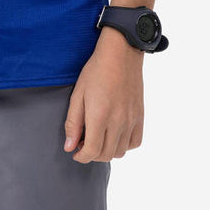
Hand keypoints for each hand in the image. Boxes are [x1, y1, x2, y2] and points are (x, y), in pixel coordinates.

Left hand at [63, 27, 144, 163]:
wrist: (120, 54)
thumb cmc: (95, 71)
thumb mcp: (78, 94)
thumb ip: (73, 122)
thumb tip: (69, 146)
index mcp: (100, 116)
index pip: (92, 151)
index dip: (81, 156)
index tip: (74, 152)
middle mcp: (118, 122)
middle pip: (105, 155)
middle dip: (91, 154)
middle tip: (83, 143)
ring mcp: (131, 120)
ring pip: (120, 152)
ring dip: (107, 150)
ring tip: (98, 137)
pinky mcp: (140, 116)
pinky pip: (134, 142)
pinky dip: (124, 145)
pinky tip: (115, 134)